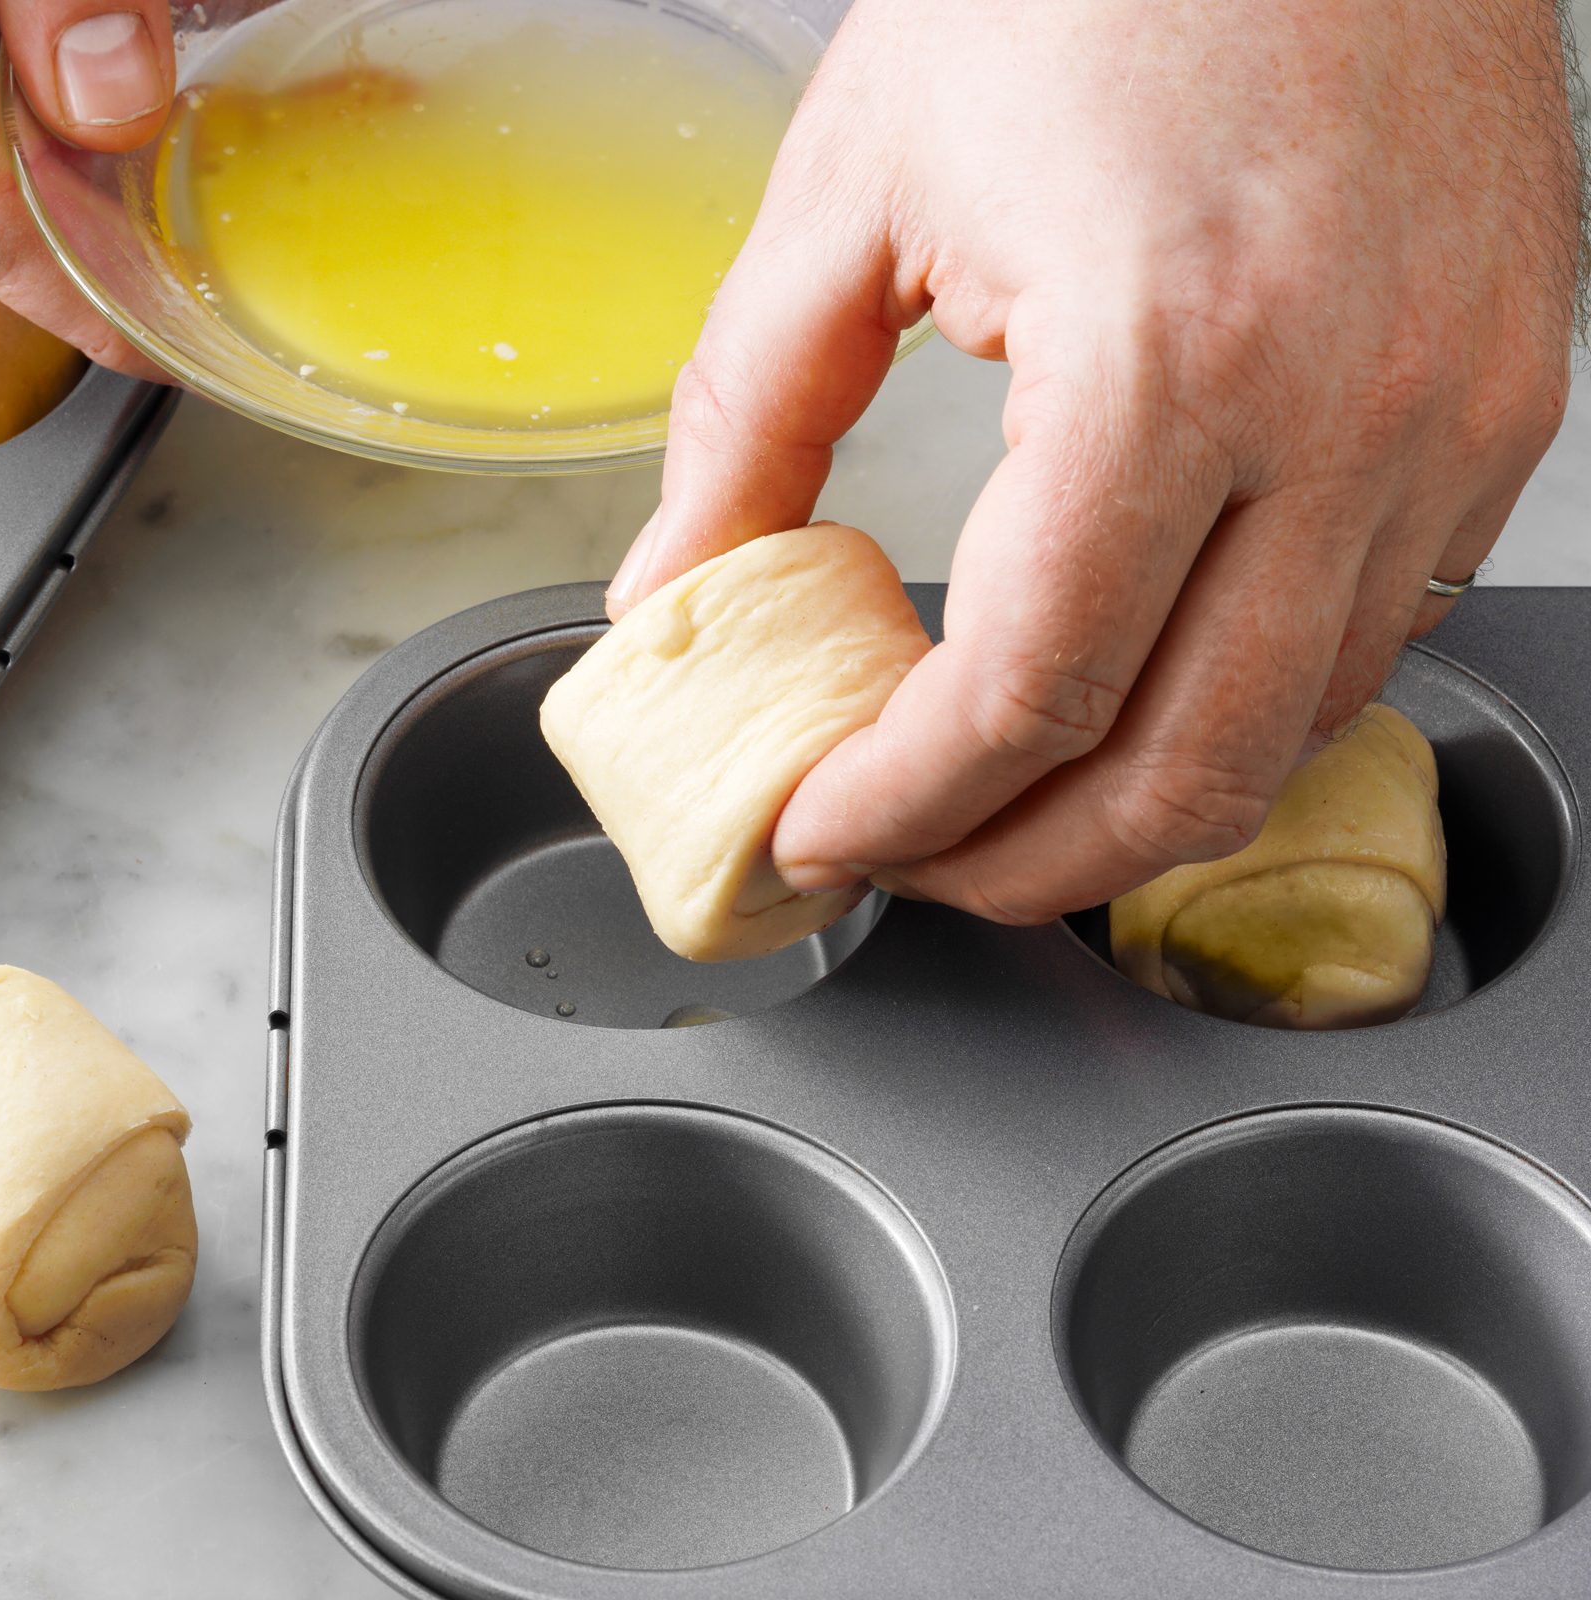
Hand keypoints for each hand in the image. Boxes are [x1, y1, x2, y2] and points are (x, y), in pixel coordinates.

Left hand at [608, 0, 1581, 922]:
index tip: (819, 831)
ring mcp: (1453, 415)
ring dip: (1136, 807)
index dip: (903, 806)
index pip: (1024, 697)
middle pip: (1180, 770)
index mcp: (1162, 358)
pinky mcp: (1506, 400)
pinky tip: (1142, 692)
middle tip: (906, 862)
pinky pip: (1379, 631)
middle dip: (1016, 864)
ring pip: (1294, 728)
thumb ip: (747, 414)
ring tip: (1003, 800)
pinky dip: (1246, 704)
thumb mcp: (853, 185)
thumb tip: (674, 585)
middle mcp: (1345, 411)